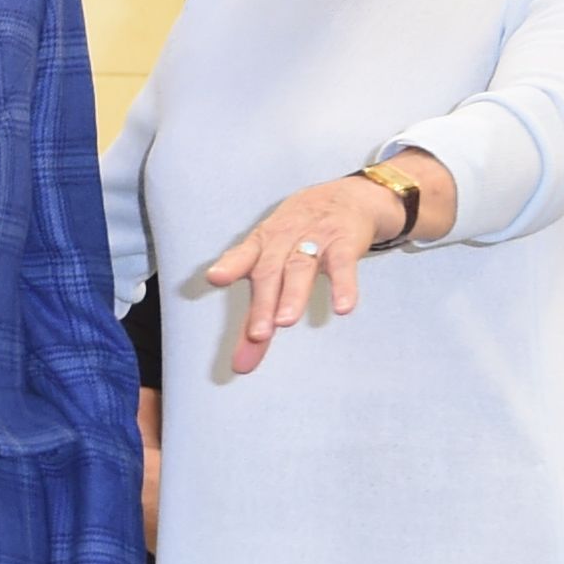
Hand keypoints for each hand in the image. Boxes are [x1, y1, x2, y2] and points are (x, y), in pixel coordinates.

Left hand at [194, 175, 406, 374]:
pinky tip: (343, 307)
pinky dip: (343, 285)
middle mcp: (285, 238)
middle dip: (263, 303)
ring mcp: (315, 238)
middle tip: (258, 334)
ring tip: (285, 321)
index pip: (244, 254)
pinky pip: (343, 263)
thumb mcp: (275, 265)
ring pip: (301, 266)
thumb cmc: (301, 236)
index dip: (230, 265)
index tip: (215, 278)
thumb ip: (257, 316)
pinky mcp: (344, 242)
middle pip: (270, 270)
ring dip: (293, 294)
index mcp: (263, 242)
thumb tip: (240, 366)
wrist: (349, 197)